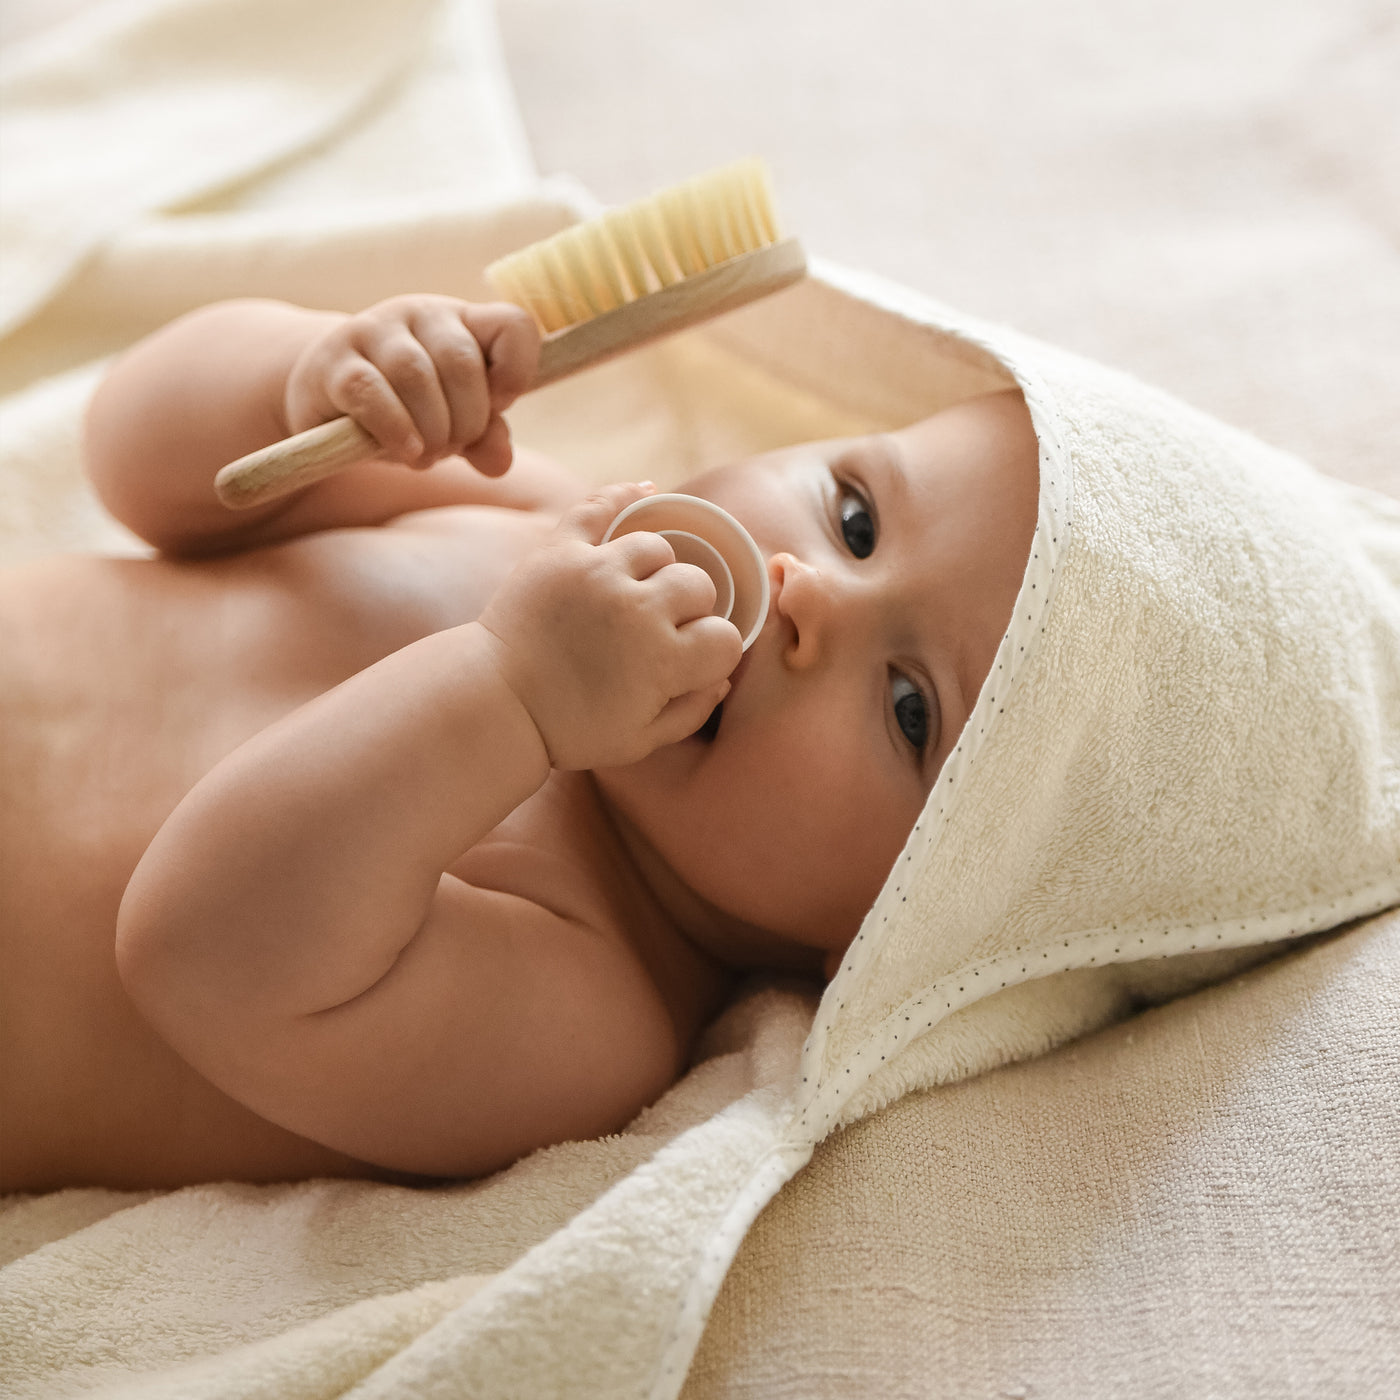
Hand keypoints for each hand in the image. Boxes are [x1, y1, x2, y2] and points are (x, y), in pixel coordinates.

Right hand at [283, 295, 539, 475]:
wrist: (328, 401)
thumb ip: (485, 437)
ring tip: (427, 455)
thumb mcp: (454, 422)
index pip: (513, 324)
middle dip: (467, 419)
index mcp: (461, 321)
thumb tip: (500, 461)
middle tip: (452, 446)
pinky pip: (371, 393)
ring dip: (432, 429)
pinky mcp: (333, 363)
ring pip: (415, 374)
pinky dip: (396, 430)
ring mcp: (371, 330)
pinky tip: (407, 451)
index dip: (517, 371)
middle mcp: (419, 313)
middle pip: (461, 361)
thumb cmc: (406, 409)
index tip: (499, 405)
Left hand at [478, 484, 743, 768]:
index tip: (694, 659)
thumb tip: (722, 678)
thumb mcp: (638, 741)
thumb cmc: (568, 728)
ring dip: (656, 568)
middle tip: (662, 627)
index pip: (724, 639)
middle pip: (697, 586)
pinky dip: (626, 495)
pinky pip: (601, 506)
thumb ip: (690, 713)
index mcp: (662, 662)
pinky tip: (647, 493)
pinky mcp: (560, 551)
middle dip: (691, 609)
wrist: (496, 702)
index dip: (715, 652)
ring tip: (639, 588)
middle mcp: (636, 611)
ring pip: (657, 547)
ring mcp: (597, 574)